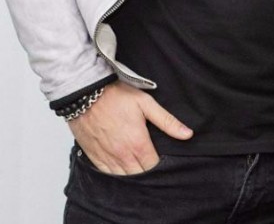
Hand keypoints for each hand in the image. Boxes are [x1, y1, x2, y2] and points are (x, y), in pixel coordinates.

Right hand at [68, 81, 192, 174]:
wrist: (86, 94)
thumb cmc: (117, 96)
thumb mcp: (146, 104)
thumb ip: (167, 121)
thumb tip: (187, 134)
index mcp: (138, 143)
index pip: (153, 167)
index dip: (161, 166)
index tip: (165, 161)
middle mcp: (122, 155)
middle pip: (140, 176)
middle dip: (148, 172)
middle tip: (152, 163)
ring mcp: (107, 158)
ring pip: (123, 179)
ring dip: (132, 175)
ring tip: (139, 167)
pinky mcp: (94, 158)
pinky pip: (107, 176)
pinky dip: (116, 175)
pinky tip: (122, 169)